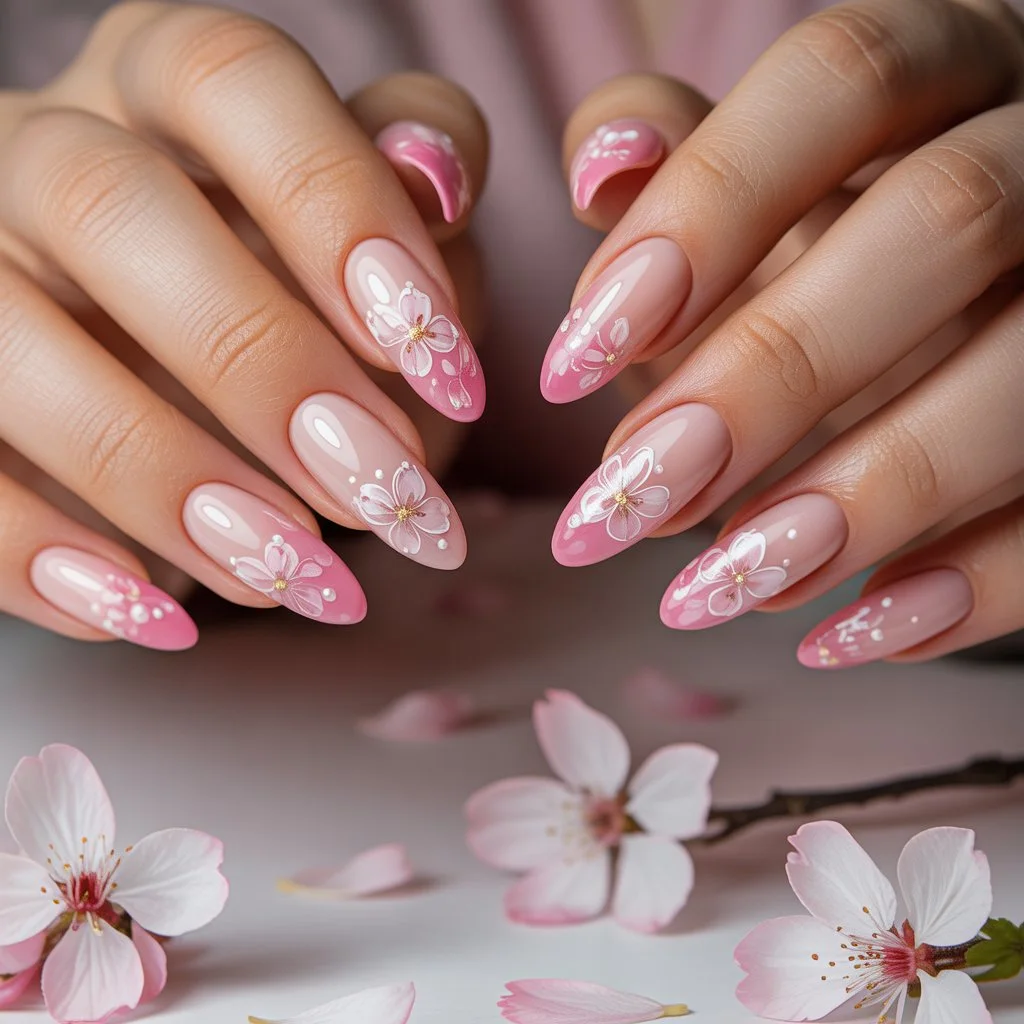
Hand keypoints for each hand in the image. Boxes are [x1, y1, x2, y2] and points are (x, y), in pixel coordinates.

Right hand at [0, 2, 488, 647]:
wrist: (205, 384)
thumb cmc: (319, 292)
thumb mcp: (392, 236)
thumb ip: (426, 192)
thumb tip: (433, 180)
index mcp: (172, 88)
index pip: (232, 80)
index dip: (338, 210)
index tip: (439, 358)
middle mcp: (51, 157)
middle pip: (108, 208)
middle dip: (259, 367)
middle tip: (382, 490)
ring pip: (10, 344)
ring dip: (165, 480)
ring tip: (297, 575)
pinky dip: (46, 557)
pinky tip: (157, 613)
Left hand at [544, 0, 1023, 667]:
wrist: (957, 318)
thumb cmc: (832, 249)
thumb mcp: (751, 199)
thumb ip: (676, 171)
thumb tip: (603, 167)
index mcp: (939, 69)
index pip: (838, 83)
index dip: (703, 214)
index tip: (575, 361)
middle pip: (943, 223)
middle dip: (769, 376)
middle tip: (632, 497)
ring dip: (864, 499)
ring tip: (719, 587)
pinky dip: (970, 585)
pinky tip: (839, 634)